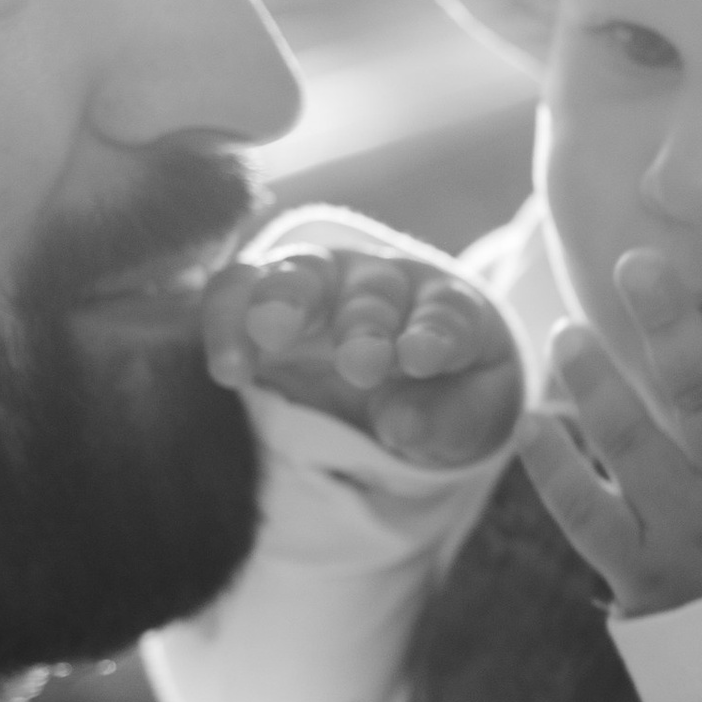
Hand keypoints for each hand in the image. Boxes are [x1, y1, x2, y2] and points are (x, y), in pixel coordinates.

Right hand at [201, 242, 525, 470]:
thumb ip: (451, 422)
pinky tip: (227, 366)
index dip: (435, 334)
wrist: (399, 374)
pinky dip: (229, 321)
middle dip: (364, 325)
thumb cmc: (448, 392)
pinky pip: (239, 294)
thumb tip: (401, 426)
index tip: (422, 360)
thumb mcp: (473, 416)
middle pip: (372, 291)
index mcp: (444, 306)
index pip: (446, 313)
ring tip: (267, 336)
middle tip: (360, 365)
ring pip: (300, 274)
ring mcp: (321, 287)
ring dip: (284, 299)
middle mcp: (382, 285)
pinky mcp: (263, 305)